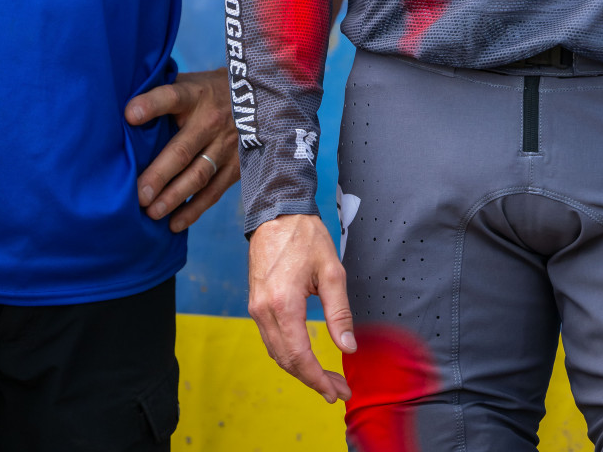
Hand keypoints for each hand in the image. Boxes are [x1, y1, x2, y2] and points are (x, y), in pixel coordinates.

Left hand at [125, 67, 239, 232]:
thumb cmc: (207, 92)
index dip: (151, 105)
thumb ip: (161, 94)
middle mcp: (211, 121)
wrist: (257, 98)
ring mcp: (226, 146)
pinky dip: (194, 210)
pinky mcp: (236, 166)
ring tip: (152, 213)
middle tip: (138, 195)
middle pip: (182, 149)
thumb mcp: (189, 83)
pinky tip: (174, 223)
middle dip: (159, 174)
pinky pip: (213, 192)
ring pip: (198, 175)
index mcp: (195, 95)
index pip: (172, 97)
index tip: (129, 115)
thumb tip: (120, 112)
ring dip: (174, 197)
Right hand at [248, 213, 355, 403]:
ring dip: (299, 369)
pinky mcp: (254, 303)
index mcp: (283, 304)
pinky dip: (287, 353)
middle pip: (286, 361)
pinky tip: (304, 356)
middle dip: (312, 380)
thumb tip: (348, 347)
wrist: (276, 211)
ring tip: (324, 378)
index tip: (337, 391)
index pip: (300, 357)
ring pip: (276, 353)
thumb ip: (339, 312)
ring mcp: (255, 308)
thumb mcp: (331, 271)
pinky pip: (270, 339)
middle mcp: (264, 311)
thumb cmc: (305, 236)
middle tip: (336, 389)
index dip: (319, 380)